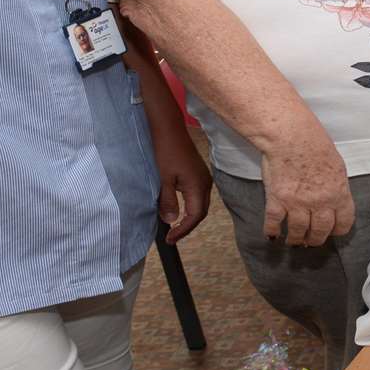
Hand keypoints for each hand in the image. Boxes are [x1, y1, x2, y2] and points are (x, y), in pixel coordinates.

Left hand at [153, 123, 211, 242]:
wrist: (169, 129)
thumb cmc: (165, 152)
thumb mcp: (163, 179)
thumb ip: (168, 201)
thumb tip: (171, 221)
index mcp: (198, 186)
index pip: (195, 216)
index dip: (183, 230)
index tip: (170, 239)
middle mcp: (205, 183)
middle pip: (201, 212)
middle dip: (187, 226)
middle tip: (172, 236)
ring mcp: (204, 177)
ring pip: (200, 204)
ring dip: (189, 216)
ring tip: (175, 226)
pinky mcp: (199, 173)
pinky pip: (198, 195)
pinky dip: (190, 205)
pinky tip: (179, 207)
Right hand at [256, 111, 354, 246]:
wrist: (290, 135)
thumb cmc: (314, 145)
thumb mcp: (336, 167)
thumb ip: (336, 188)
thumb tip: (333, 202)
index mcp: (338, 193)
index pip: (343, 223)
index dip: (337, 230)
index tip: (332, 232)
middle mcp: (320, 202)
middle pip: (320, 232)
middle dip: (315, 239)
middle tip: (310, 241)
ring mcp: (297, 203)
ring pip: (298, 232)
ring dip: (296, 240)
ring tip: (293, 242)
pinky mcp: (277, 200)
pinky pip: (274, 224)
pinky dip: (272, 232)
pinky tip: (273, 235)